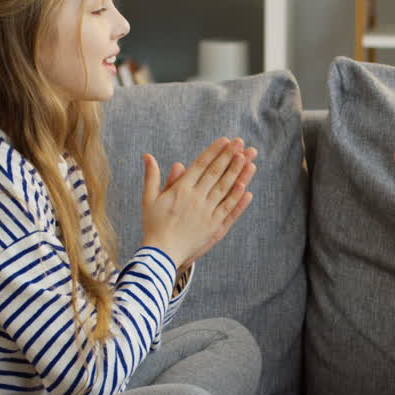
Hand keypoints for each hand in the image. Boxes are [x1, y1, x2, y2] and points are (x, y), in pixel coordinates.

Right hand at [140, 137, 256, 269]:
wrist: (160, 253)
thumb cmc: (153, 225)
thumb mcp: (149, 198)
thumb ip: (152, 176)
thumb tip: (147, 155)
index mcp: (181, 189)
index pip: (201, 165)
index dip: (214, 152)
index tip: (225, 141)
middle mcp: (195, 197)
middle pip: (216, 172)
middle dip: (229, 156)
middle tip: (240, 142)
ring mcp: (206, 211)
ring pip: (225, 187)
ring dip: (237, 171)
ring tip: (246, 157)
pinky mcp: (213, 226)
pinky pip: (228, 208)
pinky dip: (237, 196)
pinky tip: (246, 186)